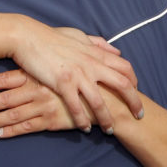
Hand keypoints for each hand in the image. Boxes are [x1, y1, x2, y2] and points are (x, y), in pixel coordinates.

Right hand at [0, 14, 142, 134]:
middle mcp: (91, 64)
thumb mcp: (79, 35)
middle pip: (122, 84)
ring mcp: (78, 74)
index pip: (125, 67)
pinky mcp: (62, 83)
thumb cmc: (51, 37)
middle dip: (133, 102)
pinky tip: (85, 128)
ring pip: (100, 101)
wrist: (28, 37)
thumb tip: (115, 51)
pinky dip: (83, 120)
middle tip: (138, 115)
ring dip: (107, 118)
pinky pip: (77, 107)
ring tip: (110, 130)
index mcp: (95, 53)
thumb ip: (99, 44)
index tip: (135, 92)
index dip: (134, 81)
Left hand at [0, 69, 82, 137]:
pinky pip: (26, 127)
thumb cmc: (79, 79)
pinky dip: (10, 131)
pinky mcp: (50, 121)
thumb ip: (41, 66)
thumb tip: (22, 63)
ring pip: (11, 114)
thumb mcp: (59, 67)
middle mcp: (37, 89)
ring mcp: (43, 106)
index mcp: (36, 75)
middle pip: (3, 98)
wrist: (103, 97)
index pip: (4, 79)